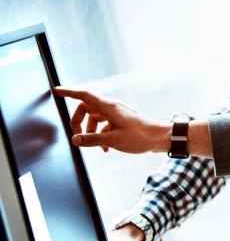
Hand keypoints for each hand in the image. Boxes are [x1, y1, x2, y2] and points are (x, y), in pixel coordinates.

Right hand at [54, 87, 169, 152]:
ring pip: (96, 118)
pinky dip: (102, 135)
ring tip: (96, 147)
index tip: (56, 91)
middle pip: (87, 108)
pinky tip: (106, 149)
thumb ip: (92, 140)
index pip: (84, 95)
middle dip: (78, 121)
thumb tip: (74, 139)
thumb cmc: (140, 137)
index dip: (69, 92)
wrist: (161, 137)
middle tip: (76, 136)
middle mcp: (112, 107)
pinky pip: (106, 125)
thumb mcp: (113, 141)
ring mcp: (118, 114)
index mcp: (109, 107)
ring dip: (91, 131)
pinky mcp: (123, 121)